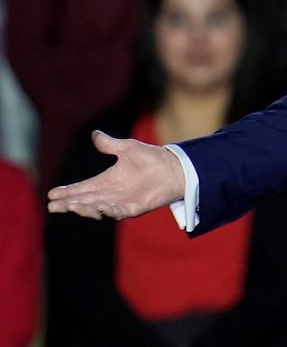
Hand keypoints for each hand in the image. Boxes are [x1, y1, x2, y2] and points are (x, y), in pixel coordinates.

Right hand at [47, 130, 184, 219]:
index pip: (82, 188)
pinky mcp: (134, 208)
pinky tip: (98, 208)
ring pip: (97, 209)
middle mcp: (111, 194)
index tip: (51, 194)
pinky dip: (108, 211)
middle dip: (69, 204)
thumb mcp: (127, 148)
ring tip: (71, 206)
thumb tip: (95, 134)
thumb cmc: (152, 157)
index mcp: (107, 181)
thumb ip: (110, 144)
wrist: (174, 167)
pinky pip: (118, 212)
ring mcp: (122, 202)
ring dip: (84, 208)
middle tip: (53, 205)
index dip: (67, 191)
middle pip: (85, 201)